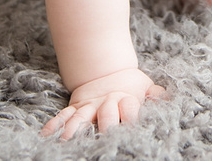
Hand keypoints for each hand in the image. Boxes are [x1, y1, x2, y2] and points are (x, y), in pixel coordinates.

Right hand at [41, 67, 164, 139]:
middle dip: (105, 124)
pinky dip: (54, 125)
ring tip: (68, 141)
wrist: (105, 68)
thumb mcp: (145, 86)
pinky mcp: (75, 108)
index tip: (133, 123)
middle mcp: (105, 104)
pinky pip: (63, 117)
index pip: (130, 108)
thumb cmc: (129, 85)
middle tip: (104, 136)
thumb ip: (155, 94)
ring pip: (80, 118)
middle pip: (105, 114)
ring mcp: (88, 107)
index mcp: (124, 99)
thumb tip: (164, 97)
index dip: (132, 114)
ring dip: (74, 129)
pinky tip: (47, 135)